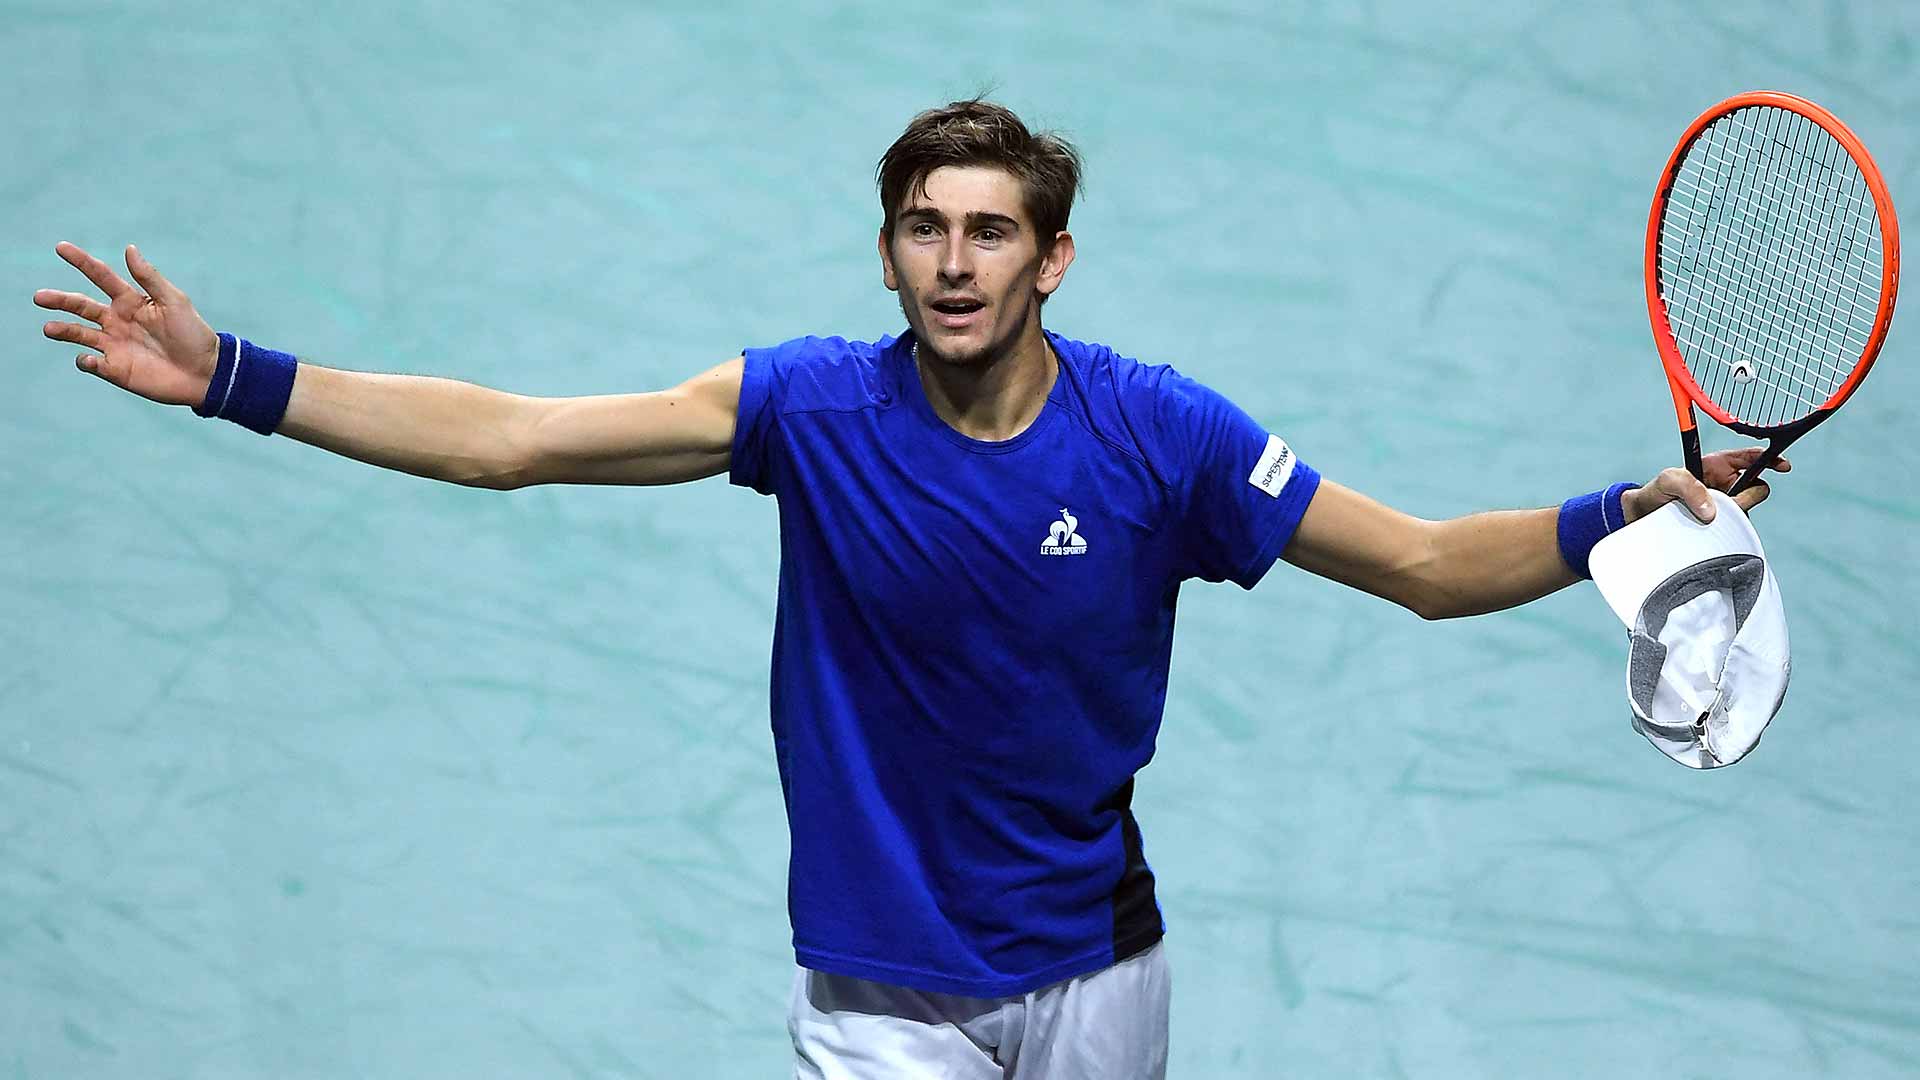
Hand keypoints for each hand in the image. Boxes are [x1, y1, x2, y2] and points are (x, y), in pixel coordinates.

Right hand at [34, 242, 219, 407]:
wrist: (205, 372)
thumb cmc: (193, 334)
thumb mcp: (174, 301)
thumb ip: (149, 278)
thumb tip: (129, 248)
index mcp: (130, 301)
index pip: (100, 276)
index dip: (81, 261)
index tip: (60, 247)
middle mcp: (116, 321)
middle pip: (80, 306)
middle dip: (59, 300)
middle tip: (39, 297)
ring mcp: (114, 345)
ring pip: (79, 334)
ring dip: (63, 330)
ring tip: (49, 328)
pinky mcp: (115, 369)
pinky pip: (92, 363)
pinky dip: (86, 361)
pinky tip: (89, 359)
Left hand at [1622, 447, 1790, 523]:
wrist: (1643, 520)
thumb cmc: (1655, 493)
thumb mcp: (1669, 481)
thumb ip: (1689, 487)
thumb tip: (1712, 511)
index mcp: (1718, 466)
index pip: (1751, 457)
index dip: (1770, 458)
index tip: (1782, 466)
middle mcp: (1726, 485)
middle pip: (1758, 488)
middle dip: (1746, 496)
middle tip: (1723, 502)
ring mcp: (1726, 507)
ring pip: (1746, 511)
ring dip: (1731, 516)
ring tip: (1701, 517)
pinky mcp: (1723, 526)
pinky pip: (1737, 530)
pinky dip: (1727, 531)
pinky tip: (1705, 530)